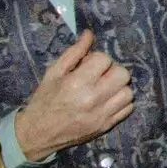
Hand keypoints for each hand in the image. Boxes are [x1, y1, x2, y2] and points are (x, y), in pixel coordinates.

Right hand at [12, 29, 133, 161]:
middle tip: (99, 75)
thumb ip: (74, 52)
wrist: (38, 133)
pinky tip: (107, 101)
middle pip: (122, 74)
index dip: (97, 59)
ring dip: (119, 87)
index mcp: (77, 83)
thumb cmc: (44, 99)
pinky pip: (128, 109)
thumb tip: (89, 34)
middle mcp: (93, 99)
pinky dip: (121, 102)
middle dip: (112, 70)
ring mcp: (102, 114)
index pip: (105, 59)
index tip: (87, 65)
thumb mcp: (54, 72)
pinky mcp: (107, 126)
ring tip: (104, 88)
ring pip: (128, 92)